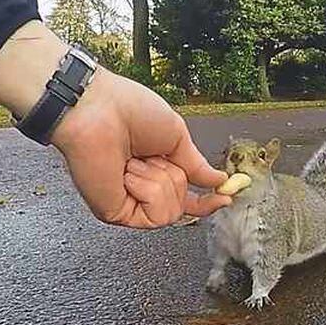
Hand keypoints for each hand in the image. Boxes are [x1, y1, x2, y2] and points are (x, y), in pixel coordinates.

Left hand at [0, 21, 229, 227]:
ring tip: (136, 161)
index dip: (206, 202)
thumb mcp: (177, 137)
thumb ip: (196, 165)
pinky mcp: (116, 213)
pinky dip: (149, 189)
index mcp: (155, 170)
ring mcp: (128, 203)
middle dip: (176, 176)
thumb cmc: (130, 111)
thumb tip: (218, 180)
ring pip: (171, 212)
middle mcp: (141, 190)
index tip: (226, 197)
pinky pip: (155, 214)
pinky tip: (129, 173)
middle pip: (183, 204)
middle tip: (152, 155)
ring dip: (162, 180)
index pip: (185, 197)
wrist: (99, 109)